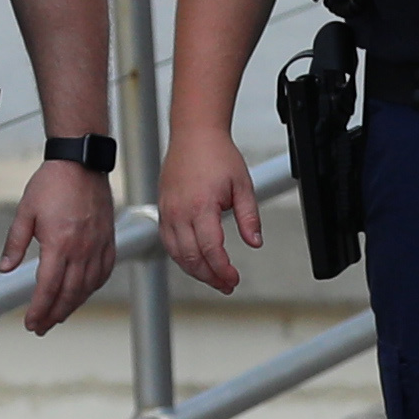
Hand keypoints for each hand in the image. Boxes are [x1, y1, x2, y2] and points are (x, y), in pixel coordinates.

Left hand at [7, 158, 116, 335]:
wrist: (81, 162)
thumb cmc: (53, 183)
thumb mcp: (25, 212)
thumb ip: (15, 243)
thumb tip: (5, 268)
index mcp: (59, 243)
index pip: (48, 288)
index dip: (39, 309)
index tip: (31, 321)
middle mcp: (82, 249)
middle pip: (69, 294)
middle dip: (54, 314)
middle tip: (41, 326)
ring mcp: (98, 245)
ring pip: (87, 287)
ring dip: (72, 305)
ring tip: (58, 315)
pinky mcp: (108, 240)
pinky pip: (103, 272)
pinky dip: (92, 288)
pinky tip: (83, 292)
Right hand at [156, 130, 257, 295]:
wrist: (194, 134)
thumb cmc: (217, 155)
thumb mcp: (243, 185)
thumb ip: (249, 217)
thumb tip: (255, 242)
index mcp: (201, 206)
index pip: (210, 250)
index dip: (222, 270)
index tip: (234, 278)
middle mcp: (180, 211)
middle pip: (191, 258)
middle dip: (210, 276)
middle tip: (226, 284)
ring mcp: (168, 211)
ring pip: (176, 254)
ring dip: (195, 270)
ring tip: (213, 277)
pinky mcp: (163, 210)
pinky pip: (168, 241)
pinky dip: (181, 256)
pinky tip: (195, 260)